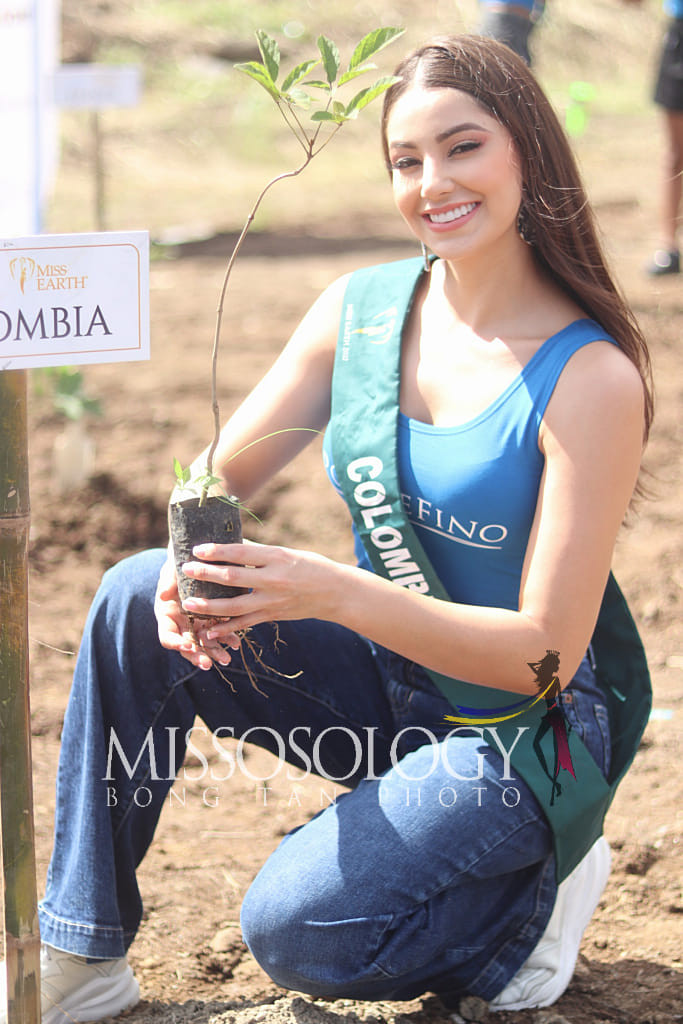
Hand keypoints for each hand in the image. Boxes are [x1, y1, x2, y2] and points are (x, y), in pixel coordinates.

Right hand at [154, 550, 237, 669]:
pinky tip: (236, 642)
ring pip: (204, 642)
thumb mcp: (173, 567)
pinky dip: (226, 637)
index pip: (167, 636)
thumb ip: (170, 580)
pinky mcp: (212, 618)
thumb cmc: (179, 559)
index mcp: (166, 614)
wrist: (195, 554)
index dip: (176, 643)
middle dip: (197, 655)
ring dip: (215, 651)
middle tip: (208, 664)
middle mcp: (180, 622)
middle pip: (186, 645)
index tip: (188, 645)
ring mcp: (196, 622)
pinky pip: (218, 632)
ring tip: (227, 659)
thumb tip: (163, 595)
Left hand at [179, 540, 339, 644]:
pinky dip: (226, 628)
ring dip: (209, 606)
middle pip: (234, 578)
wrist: (335, 592)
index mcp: (277, 558)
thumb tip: (229, 546)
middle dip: (206, 575)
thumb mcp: (286, 552)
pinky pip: (245, 624)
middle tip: (185, 571)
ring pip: (235, 606)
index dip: (217, 551)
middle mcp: (274, 580)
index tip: (197, 549)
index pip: (241, 553)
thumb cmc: (310, 566)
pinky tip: (209, 631)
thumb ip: (258, 553)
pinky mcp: (272, 616)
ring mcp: (273, 601)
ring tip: (188, 603)